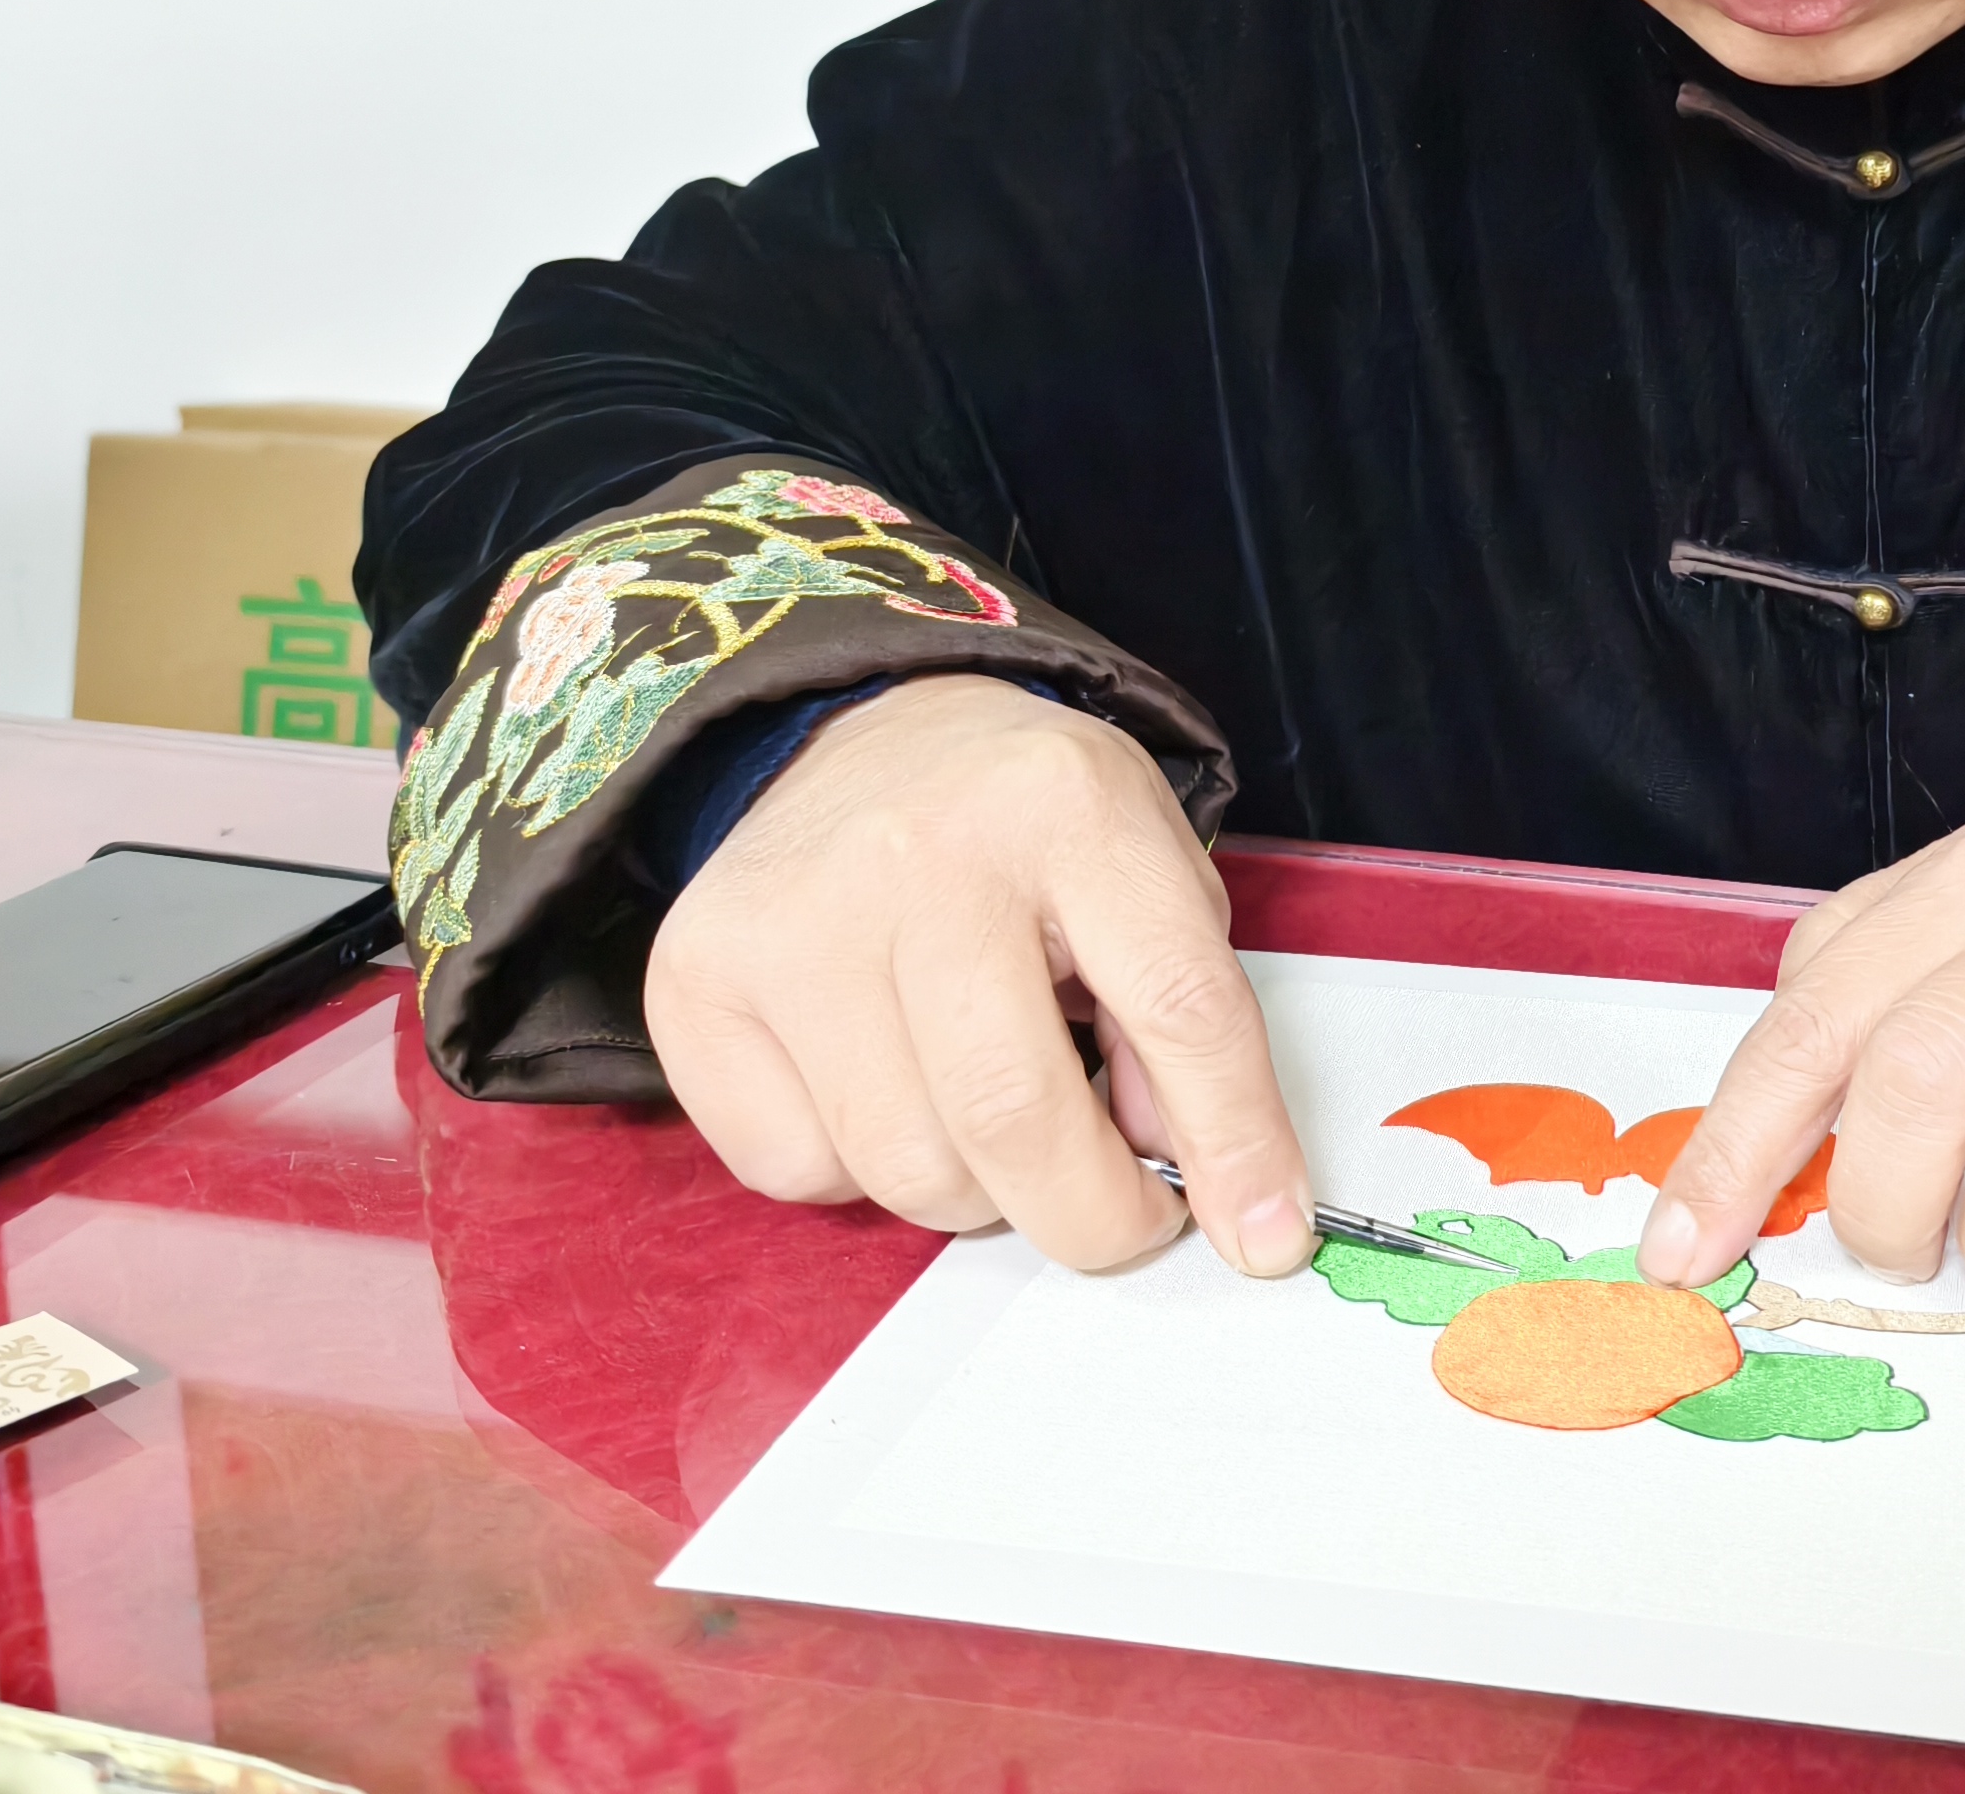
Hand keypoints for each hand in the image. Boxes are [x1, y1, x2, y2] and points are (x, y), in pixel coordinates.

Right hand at [641, 674, 1314, 1275]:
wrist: (859, 729)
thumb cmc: (1023, 822)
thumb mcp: (1144, 868)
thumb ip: (1183, 1015)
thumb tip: (1193, 1176)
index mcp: (1067, 808)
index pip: (1179, 1006)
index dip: (1234, 1144)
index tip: (1265, 1236)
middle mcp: (920, 856)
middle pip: (1015, 1116)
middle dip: (1090, 1214)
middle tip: (1119, 1213)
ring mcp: (795, 920)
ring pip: (904, 1169)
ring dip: (974, 1192)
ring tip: (987, 1111)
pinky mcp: (699, 980)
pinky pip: (798, 1168)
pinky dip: (856, 1170)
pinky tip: (882, 1081)